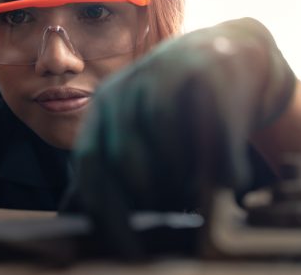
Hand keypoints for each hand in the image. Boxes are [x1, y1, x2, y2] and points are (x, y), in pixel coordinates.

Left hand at [63, 18, 295, 250]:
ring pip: (166, 146)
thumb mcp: (132, 124)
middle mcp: (130, 85)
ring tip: (193, 193)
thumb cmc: (175, 101)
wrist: (227, 54)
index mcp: (105, 102)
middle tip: (169, 213)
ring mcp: (170, 75)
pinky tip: (229, 178)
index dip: (104, 208)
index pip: (89, 160)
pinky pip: (214, 132)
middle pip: (125, 159)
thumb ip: (104, 162)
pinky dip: (223, 165)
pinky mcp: (213, 75)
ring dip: (181, 182)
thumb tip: (71, 212)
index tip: (125, 247)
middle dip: (148, 199)